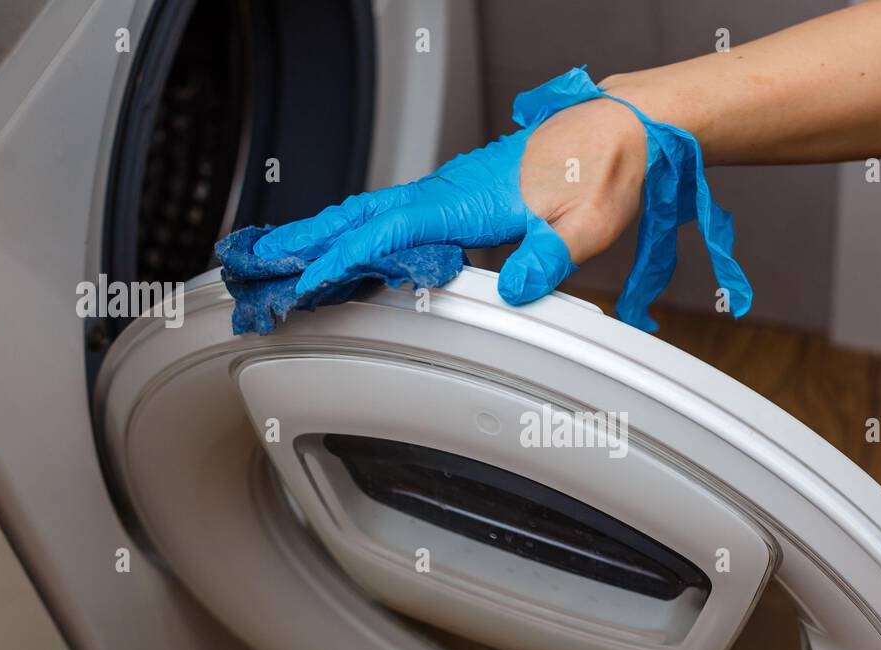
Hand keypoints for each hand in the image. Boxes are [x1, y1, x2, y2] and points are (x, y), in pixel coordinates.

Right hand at [253, 95, 645, 305]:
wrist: (626, 129)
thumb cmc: (607, 168)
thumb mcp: (587, 223)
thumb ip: (549, 257)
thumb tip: (517, 289)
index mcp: (468, 197)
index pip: (387, 228)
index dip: (341, 256)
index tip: (301, 281)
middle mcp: (450, 189)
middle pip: (360, 214)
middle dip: (303, 240)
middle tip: (253, 264)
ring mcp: (452, 191)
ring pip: (371, 211)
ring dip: (321, 234)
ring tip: (278, 259)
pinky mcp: (462, 196)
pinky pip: (395, 213)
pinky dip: (357, 229)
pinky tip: (347, 246)